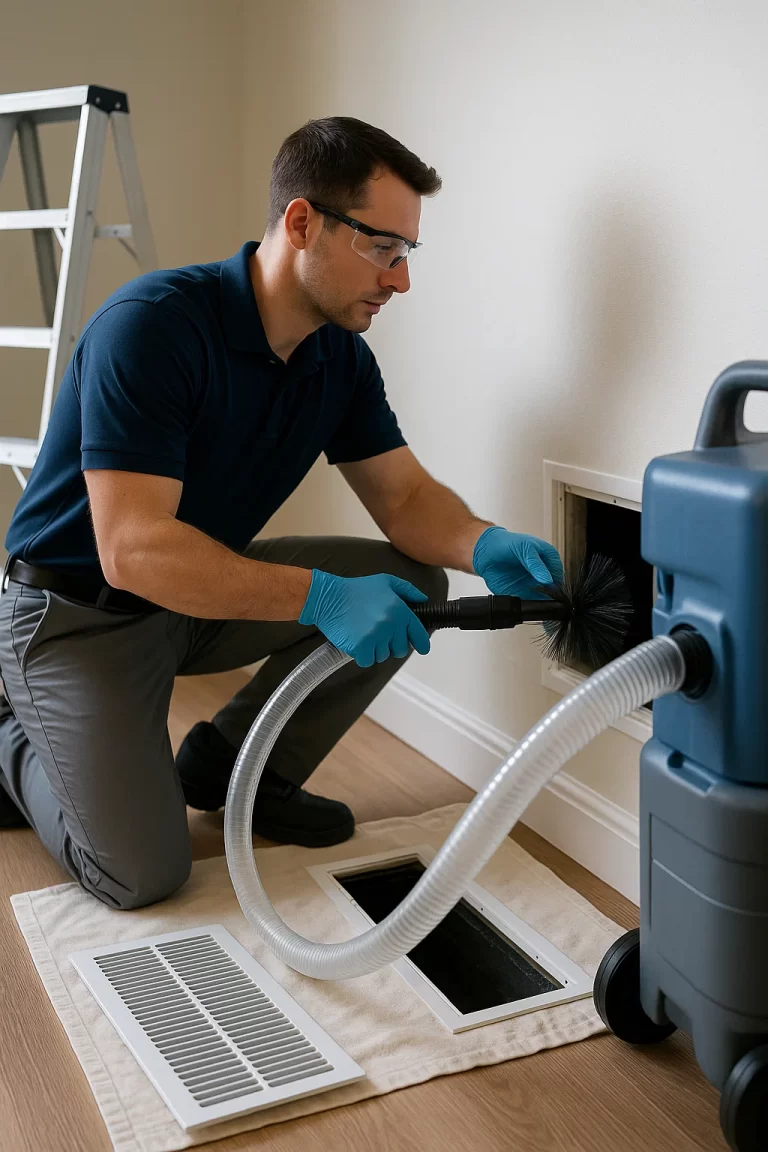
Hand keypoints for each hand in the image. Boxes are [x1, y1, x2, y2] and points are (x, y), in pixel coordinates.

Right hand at [299, 570, 431, 667]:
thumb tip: (423, 600)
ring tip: (364, 633)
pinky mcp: (361, 647)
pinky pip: (368, 661)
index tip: (422, 649)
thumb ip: (408, 590)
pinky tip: (356, 641)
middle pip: (400, 649)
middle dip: (392, 644)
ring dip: (375, 649)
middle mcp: (390, 625)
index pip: (418, 633)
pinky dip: (362, 655)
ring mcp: (375, 637)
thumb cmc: (356, 589)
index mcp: (400, 610)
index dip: (421, 643)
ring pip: (383, 656)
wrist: (329, 598)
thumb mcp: (386, 581)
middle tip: (379, 634)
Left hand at [472, 525, 563, 599]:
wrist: (485, 550)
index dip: (557, 584)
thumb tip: (548, 580)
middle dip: (551, 597)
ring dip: (542, 605)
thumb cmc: (507, 543)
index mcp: (549, 559)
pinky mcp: (522, 594)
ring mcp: (533, 585)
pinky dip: (530, 608)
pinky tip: (528, 608)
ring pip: (544, 600)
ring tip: (537, 605)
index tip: (551, 590)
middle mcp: (543, 574)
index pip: (558, 575)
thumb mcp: (525, 548)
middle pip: (554, 590)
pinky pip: (529, 605)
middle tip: (545, 599)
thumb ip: (536, 564)